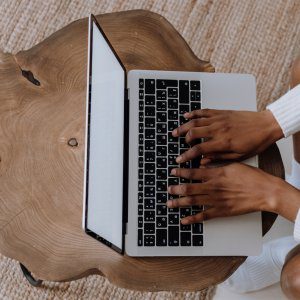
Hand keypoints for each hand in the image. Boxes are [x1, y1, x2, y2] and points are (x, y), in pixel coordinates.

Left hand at [167, 163, 299, 223]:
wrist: (264, 192)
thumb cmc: (251, 177)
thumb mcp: (233, 164)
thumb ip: (216, 164)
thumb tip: (203, 162)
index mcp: (215, 174)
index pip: (193, 173)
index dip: (181, 172)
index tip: (173, 171)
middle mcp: (213, 187)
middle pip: (189, 188)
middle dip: (176, 189)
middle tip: (167, 189)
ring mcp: (216, 201)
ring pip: (193, 202)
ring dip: (179, 202)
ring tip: (169, 203)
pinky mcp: (221, 212)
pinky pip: (204, 216)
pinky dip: (192, 219)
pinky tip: (184, 220)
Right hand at [172, 109, 282, 163]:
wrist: (266, 125)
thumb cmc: (255, 142)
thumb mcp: (239, 156)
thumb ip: (219, 158)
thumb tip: (203, 162)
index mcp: (222, 142)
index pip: (198, 150)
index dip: (186, 155)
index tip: (180, 159)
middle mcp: (218, 130)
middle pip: (193, 133)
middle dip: (182, 138)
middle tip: (175, 141)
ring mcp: (219, 119)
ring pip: (196, 121)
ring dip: (184, 126)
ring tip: (176, 130)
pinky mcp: (221, 112)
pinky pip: (204, 111)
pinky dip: (194, 113)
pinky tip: (186, 115)